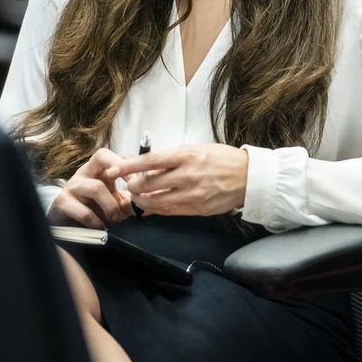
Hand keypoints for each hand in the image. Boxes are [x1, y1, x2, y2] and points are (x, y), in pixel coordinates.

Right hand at [49, 148, 135, 229]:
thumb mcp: (114, 203)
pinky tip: (100, 227)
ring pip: (96, 187)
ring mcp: (73, 185)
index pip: (115, 155)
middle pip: (101, 155)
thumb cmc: (93, 210)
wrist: (66, 226)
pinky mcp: (62, 202)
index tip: (142, 180)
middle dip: (119, 167)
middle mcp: (85, 172)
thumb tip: (146, 202)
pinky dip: (96, 221)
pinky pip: (83, 211)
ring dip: (110, 206)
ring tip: (115, 218)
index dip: (130, 164)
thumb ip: (129, 201)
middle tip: (131, 186)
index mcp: (99, 169)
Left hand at [109, 144, 248, 217]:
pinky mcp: (196, 209)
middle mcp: (186, 175)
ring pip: (155, 202)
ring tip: (137, 197)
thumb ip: (170, 157)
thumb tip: (145, 163)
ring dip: (141, 201)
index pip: (149, 161)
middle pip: (148, 184)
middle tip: (128, 185)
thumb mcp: (195, 149)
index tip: (113, 169)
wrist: (248, 177)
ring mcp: (192, 194)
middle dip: (133, 186)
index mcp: (185, 155)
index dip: (128, 166)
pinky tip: (150, 207)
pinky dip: (156, 210)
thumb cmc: (221, 159)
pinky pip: (169, 211)